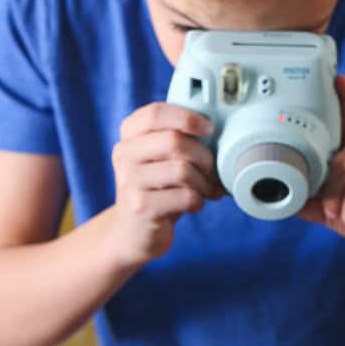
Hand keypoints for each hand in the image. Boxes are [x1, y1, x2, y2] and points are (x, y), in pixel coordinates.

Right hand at [111, 102, 222, 263]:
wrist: (133, 232)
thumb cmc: (156, 190)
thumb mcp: (159, 159)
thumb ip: (177, 140)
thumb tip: (220, 133)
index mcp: (129, 135)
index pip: (155, 113)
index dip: (187, 118)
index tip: (209, 129)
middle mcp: (124, 154)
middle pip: (174, 141)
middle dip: (204, 156)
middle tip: (213, 170)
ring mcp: (130, 181)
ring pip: (182, 170)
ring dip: (204, 182)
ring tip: (207, 190)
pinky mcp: (141, 207)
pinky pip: (184, 196)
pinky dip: (198, 201)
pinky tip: (194, 205)